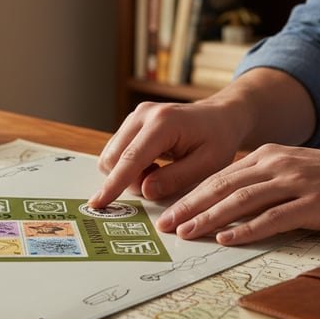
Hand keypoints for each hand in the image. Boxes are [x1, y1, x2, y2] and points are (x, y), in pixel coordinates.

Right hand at [90, 100, 244, 207]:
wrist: (220, 117)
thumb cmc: (218, 139)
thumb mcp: (208, 165)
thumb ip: (175, 179)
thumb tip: (145, 190)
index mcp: (163, 123)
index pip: (131, 158)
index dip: (114, 184)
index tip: (99, 203)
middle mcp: (143, 115)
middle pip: (113, 158)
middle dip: (127, 181)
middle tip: (158, 185)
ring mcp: (135, 117)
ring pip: (111, 156)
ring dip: (128, 174)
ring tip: (158, 172)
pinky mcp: (131, 123)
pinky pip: (117, 152)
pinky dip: (129, 167)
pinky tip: (152, 165)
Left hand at [158, 143, 319, 244]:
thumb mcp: (287, 170)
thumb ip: (257, 182)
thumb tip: (221, 203)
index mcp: (265, 156)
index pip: (218, 177)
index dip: (189, 195)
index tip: (167, 212)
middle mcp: (275, 165)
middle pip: (223, 187)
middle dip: (190, 206)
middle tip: (166, 225)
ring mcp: (294, 183)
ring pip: (242, 200)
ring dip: (210, 218)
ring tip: (187, 233)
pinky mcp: (313, 203)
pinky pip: (274, 217)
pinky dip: (248, 229)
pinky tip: (227, 239)